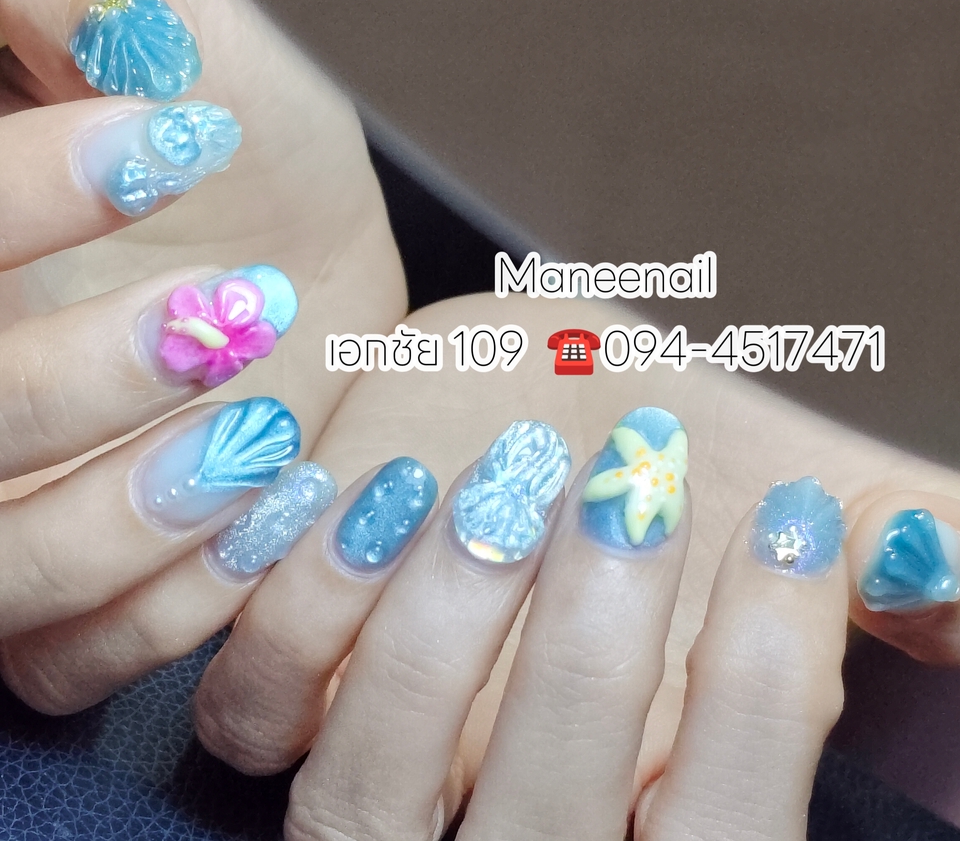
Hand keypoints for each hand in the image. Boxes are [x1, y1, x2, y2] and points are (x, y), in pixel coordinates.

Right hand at [0, 0, 403, 705]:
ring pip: (7, 568)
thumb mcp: (180, 38)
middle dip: (82, 379)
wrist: (300, 267)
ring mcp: (3, 514)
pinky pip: (73, 657)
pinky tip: (273, 519)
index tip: (176, 139)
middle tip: (231, 307)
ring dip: (131, 513)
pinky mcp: (70, 600)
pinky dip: (173, 606)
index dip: (26, 196)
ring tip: (267, 424)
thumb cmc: (247, 149)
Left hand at [184, 293, 959, 800]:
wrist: (516, 386)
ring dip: (434, 635)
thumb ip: (905, 551)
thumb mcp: (788, 496)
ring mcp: (381, 762)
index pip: (724, 832)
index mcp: (649, 794)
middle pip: (541, 835)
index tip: (787, 511)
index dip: (767, 690)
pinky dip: (296, 613)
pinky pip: (249, 712)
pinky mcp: (284, 690)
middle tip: (632, 482)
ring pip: (364, 796)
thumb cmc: (655, 448)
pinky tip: (366, 491)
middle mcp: (512, 812)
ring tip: (498, 484)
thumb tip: (956, 572)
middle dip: (596, 654)